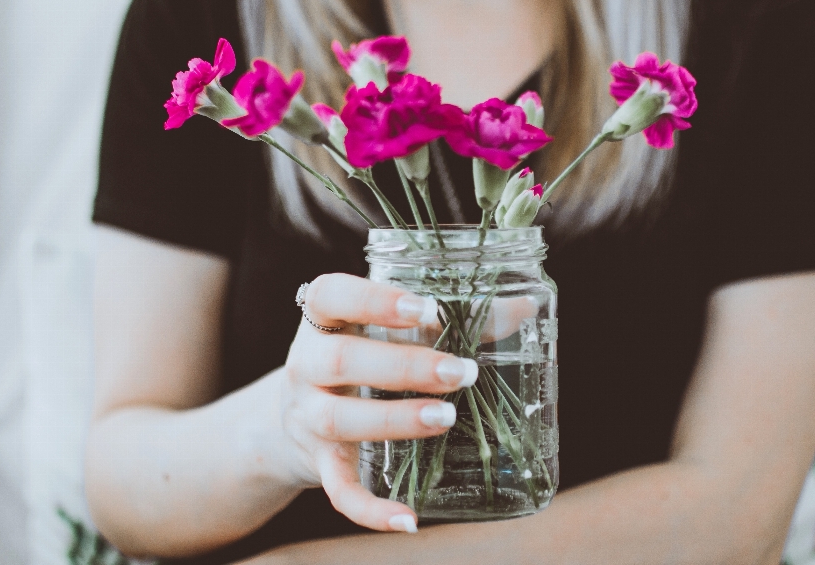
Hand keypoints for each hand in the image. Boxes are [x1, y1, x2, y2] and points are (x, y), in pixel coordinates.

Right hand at [278, 273, 478, 532]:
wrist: (291, 416)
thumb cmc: (362, 355)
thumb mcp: (391, 331)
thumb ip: (452, 318)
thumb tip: (523, 308)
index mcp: (323, 320)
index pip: (330, 296)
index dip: (373, 300)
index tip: (424, 308)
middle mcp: (307, 365)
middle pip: (340, 361)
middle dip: (404, 366)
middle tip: (461, 372)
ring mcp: (309, 417)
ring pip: (339, 420)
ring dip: (395, 420)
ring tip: (446, 418)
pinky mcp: (320, 465)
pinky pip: (338, 491)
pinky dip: (370, 510)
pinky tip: (408, 519)